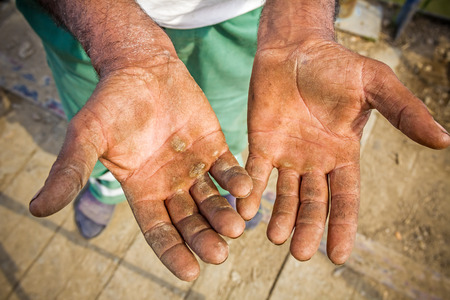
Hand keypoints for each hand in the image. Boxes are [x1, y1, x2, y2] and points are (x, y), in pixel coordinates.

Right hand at [29, 58, 251, 280]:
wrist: (141, 69)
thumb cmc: (111, 103)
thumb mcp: (87, 137)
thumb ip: (71, 171)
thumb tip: (38, 208)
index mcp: (142, 190)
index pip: (159, 231)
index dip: (173, 252)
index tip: (191, 272)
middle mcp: (170, 184)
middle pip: (190, 220)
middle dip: (204, 237)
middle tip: (219, 253)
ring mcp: (194, 167)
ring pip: (212, 199)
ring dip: (224, 213)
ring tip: (236, 226)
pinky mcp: (214, 146)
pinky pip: (229, 169)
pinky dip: (237, 181)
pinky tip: (246, 191)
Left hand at [239, 38, 449, 263]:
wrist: (295, 49)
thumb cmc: (336, 65)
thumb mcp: (375, 85)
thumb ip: (404, 112)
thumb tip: (444, 139)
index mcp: (343, 155)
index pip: (346, 198)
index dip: (343, 226)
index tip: (338, 255)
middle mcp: (315, 162)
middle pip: (313, 203)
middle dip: (308, 227)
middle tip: (300, 253)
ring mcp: (287, 155)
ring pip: (284, 194)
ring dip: (280, 216)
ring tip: (274, 237)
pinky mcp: (261, 143)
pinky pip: (255, 171)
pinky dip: (250, 189)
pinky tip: (244, 207)